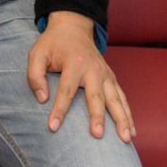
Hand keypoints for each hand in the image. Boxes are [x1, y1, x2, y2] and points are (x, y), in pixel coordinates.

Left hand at [25, 10, 133, 142]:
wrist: (73, 27)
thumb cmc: (53, 44)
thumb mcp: (37, 53)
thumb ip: (35, 75)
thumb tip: (42, 99)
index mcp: (73, 63)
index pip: (66, 89)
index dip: (59, 109)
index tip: (53, 127)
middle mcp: (93, 69)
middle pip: (96, 96)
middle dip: (97, 116)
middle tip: (97, 135)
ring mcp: (105, 74)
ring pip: (116, 99)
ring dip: (122, 119)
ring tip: (126, 138)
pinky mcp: (112, 78)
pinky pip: (122, 98)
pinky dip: (128, 114)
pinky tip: (132, 131)